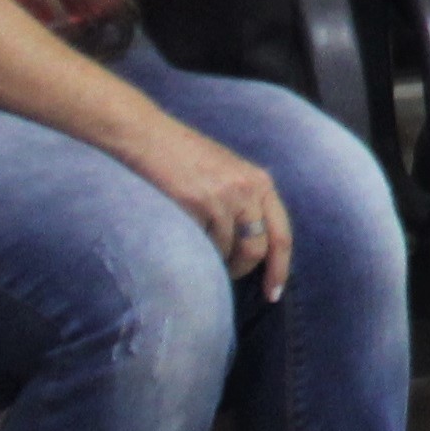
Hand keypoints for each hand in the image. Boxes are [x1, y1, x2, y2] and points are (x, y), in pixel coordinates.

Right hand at [120, 121, 293, 299]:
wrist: (148, 136)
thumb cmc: (186, 157)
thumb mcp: (230, 172)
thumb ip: (247, 202)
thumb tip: (255, 250)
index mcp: (260, 181)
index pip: (281, 235)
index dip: (280, 269)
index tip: (273, 294)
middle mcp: (246, 189)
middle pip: (256, 250)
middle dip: (242, 270)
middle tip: (227, 276)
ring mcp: (221, 197)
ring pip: (225, 252)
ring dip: (214, 259)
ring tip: (197, 241)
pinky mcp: (194, 204)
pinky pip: (200, 245)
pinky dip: (193, 248)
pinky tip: (182, 229)